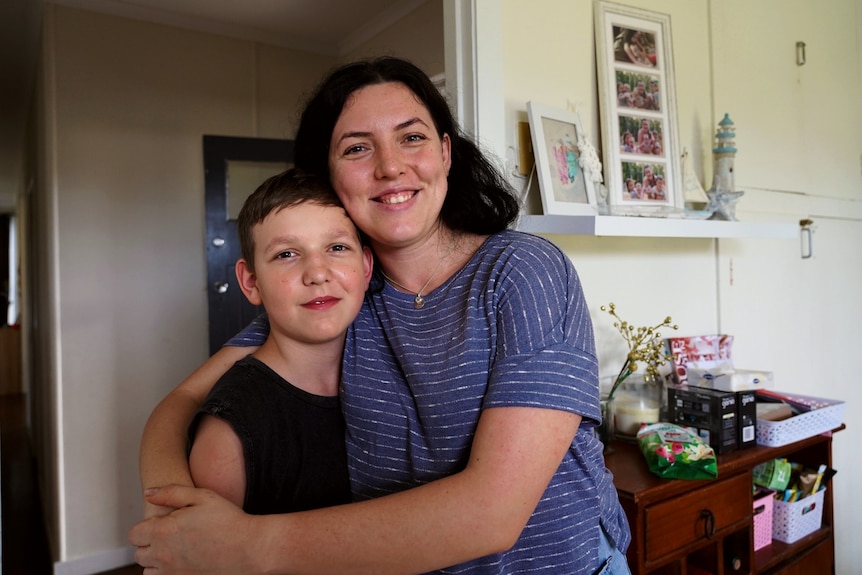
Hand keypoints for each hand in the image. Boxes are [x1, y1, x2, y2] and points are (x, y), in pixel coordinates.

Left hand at [129, 485, 259, 574]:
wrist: (249, 549)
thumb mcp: (202, 496)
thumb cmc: (229, 521)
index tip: (160, 524)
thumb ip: (171, 493)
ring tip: (176, 551)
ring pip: (148, 570)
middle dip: (150, 544)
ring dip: (156, 561)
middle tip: (171, 536)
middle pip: (139, 553)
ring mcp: (171, 573)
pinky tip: (182, 563)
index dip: (145, 527)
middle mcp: (163, 555)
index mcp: (164, 531)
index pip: (134, 534)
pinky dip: (166, 572)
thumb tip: (149, 493)